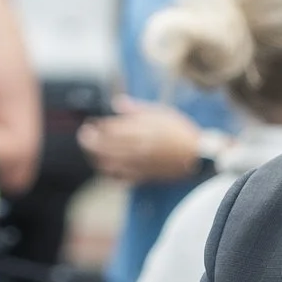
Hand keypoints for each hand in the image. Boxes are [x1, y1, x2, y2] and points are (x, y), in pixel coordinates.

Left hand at [79, 99, 203, 184]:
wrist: (197, 155)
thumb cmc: (179, 130)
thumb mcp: (160, 112)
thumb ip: (136, 109)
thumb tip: (117, 103)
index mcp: (139, 130)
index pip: (108, 129)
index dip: (97, 126)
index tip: (92, 123)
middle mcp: (135, 148)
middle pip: (103, 146)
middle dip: (89, 140)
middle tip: (84, 135)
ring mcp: (138, 164)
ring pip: (108, 162)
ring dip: (96, 156)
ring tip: (92, 151)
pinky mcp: (143, 176)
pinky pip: (120, 178)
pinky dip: (109, 173)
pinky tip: (106, 168)